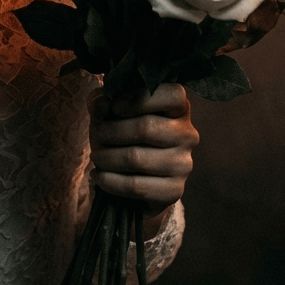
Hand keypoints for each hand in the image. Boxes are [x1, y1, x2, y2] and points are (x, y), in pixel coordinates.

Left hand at [88, 83, 198, 236]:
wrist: (129, 175)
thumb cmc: (121, 133)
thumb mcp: (108, 111)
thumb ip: (102, 101)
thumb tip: (103, 102)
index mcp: (178, 107)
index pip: (172, 94)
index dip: (139, 98)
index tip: (115, 107)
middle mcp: (187, 134)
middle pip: (146, 128)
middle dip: (111, 132)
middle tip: (97, 137)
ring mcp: (183, 164)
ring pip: (137, 159)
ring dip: (106, 158)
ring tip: (97, 157)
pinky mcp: (174, 190)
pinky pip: (136, 186)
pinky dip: (110, 181)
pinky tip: (100, 176)